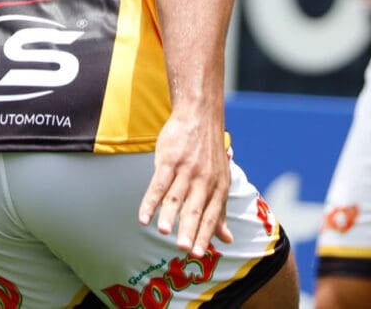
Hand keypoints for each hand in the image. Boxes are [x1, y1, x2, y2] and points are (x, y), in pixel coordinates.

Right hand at [138, 107, 233, 258]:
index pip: (211, 215)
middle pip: (195, 208)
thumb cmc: (209, 153)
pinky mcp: (169, 159)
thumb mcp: (221, 181)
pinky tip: (143, 215)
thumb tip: (227, 240)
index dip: (206, 235)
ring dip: (169, 215)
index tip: (199, 254)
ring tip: (164, 232)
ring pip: (176, 196)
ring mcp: (186, 169)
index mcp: (218, 187)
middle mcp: (203, 180)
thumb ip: (220, 212)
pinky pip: (158, 183)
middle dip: (190, 229)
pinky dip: (150, 200)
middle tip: (184, 249)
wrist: (200, 116)